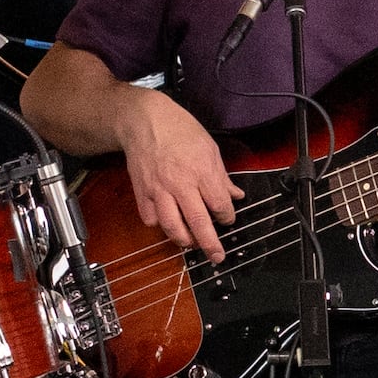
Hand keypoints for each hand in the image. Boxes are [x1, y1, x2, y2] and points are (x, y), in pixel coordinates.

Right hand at [119, 89, 241, 262]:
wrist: (144, 121)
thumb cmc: (180, 130)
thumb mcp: (209, 148)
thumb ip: (222, 176)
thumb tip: (236, 195)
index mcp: (201, 171)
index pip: (219, 205)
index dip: (227, 217)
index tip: (228, 219)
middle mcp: (180, 184)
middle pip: (198, 222)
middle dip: (210, 243)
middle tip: (217, 256)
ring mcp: (159, 190)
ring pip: (172, 226)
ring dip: (184, 240)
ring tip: (192, 244)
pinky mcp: (141, 192)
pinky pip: (150, 218)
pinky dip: (159, 225)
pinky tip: (168, 224)